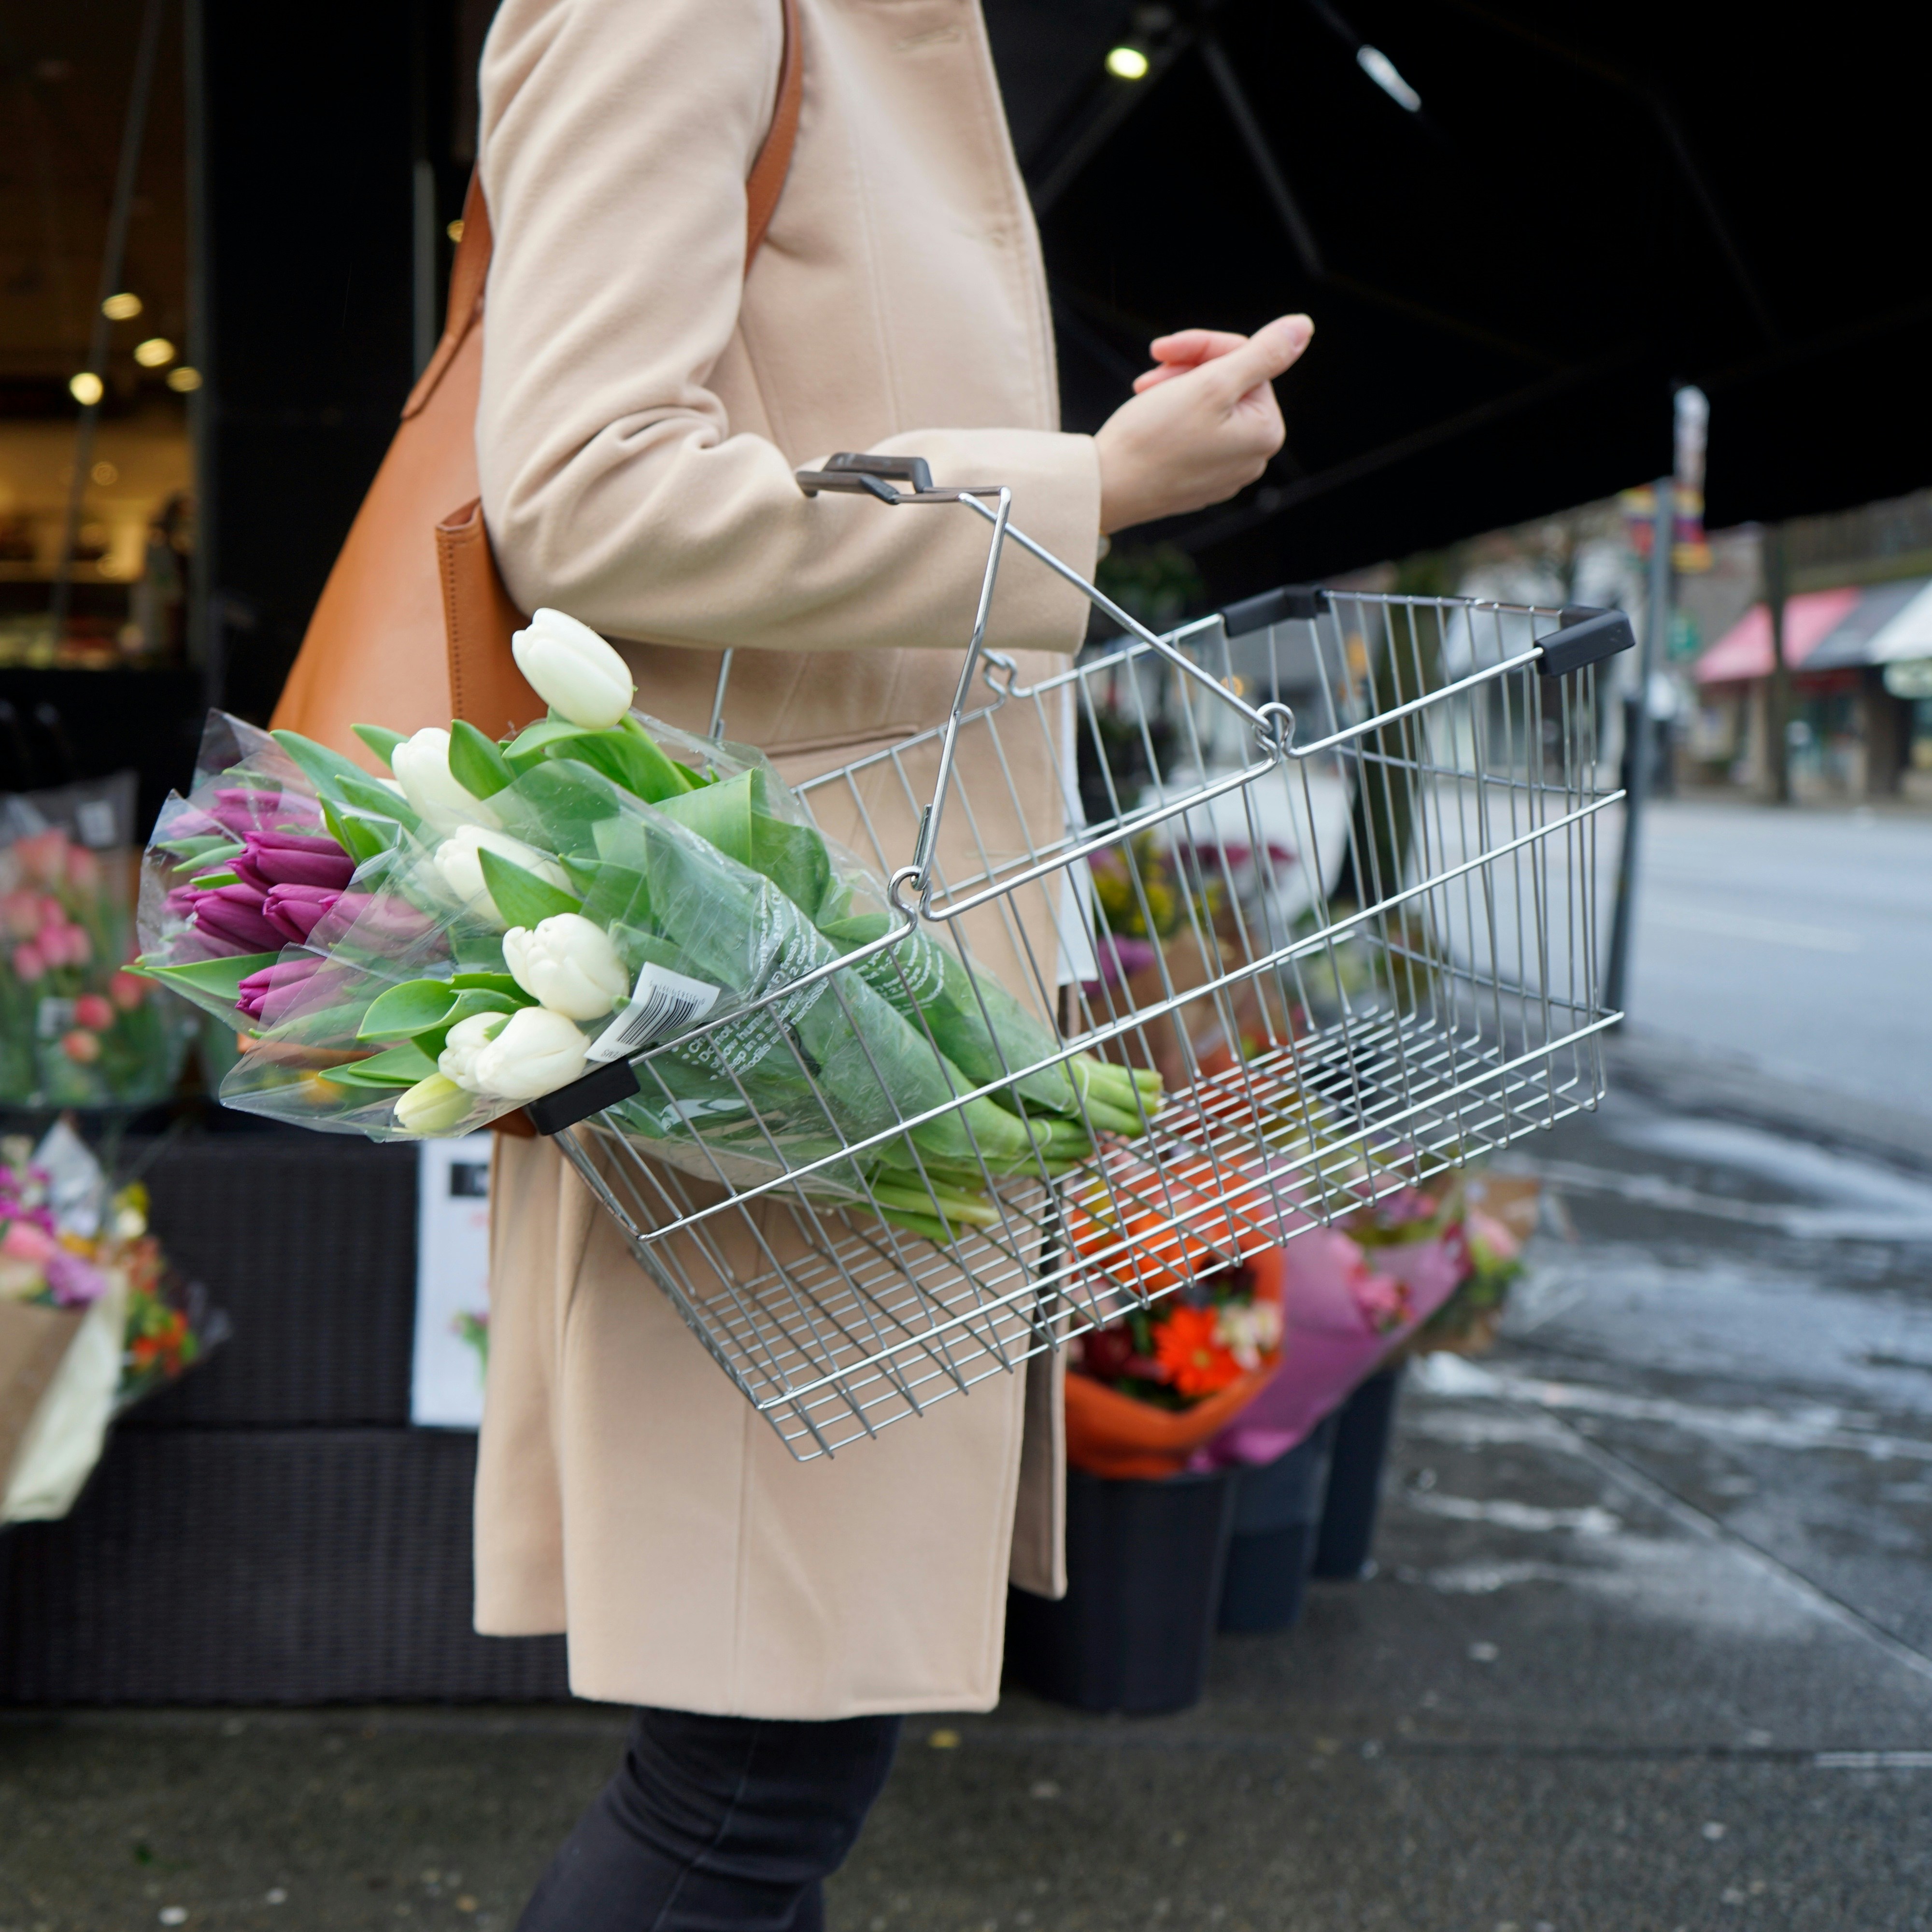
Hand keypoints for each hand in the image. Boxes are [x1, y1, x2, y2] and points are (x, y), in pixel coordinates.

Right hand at [1093, 315, 1312, 534]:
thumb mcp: (1212, 384)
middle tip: (1151, 370)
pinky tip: (1149, 419)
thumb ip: (1263, 353)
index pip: (1248, 363)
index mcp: (1266, 433)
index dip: (1204, 348)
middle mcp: (1252, 458)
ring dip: (1177, 389)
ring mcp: (1225, 473)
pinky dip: (1171, 417)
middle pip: (1230, 386)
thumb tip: (1302, 327)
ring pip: (1209, 407)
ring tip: (1145, 393)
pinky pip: (1193, 435)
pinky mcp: (1197, 481)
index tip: (1163, 349)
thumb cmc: (1151, 439)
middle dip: (1190, 371)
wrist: (1105, 488)